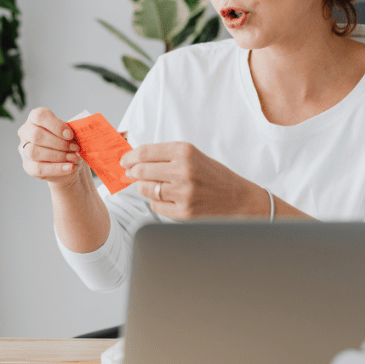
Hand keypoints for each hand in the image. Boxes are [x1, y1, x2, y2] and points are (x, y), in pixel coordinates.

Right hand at [17, 108, 83, 185]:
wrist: (69, 162)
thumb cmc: (68, 142)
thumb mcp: (71, 133)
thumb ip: (72, 129)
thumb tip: (81, 130)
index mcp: (35, 118)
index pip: (39, 116)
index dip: (56, 125)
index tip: (70, 135)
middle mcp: (26, 132)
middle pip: (36, 135)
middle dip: (58, 143)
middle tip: (75, 148)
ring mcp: (24, 150)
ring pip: (34, 152)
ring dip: (58, 156)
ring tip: (74, 158)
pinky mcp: (28, 166)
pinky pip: (39, 168)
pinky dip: (57, 168)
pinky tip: (69, 168)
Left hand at [120, 142, 269, 219]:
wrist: (240, 199)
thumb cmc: (215, 176)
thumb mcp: (194, 156)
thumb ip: (166, 156)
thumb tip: (134, 160)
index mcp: (185, 152)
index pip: (145, 152)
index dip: (129, 156)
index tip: (124, 160)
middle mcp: (183, 170)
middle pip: (141, 170)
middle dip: (131, 172)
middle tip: (130, 173)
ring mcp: (183, 193)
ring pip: (145, 189)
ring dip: (144, 187)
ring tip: (153, 185)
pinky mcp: (183, 212)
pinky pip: (156, 206)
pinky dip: (157, 202)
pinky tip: (168, 198)